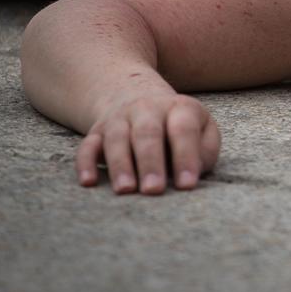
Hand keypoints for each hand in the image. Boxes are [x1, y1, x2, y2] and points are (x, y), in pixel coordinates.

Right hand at [76, 92, 220, 193]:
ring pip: (117, 138)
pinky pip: (87, 146)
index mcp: (179, 108)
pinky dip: (85, 163)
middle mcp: (147, 109)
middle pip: (147, 133)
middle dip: (151, 162)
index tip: (186, 185)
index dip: (186, 156)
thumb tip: (191, 174)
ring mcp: (119, 119)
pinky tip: (88, 182)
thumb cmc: (180, 128)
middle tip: (154, 190)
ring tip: (125, 190)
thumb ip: (204, 151)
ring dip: (120, 164)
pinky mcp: (97, 132)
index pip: (183, 129)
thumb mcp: (203, 131)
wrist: (143, 101)